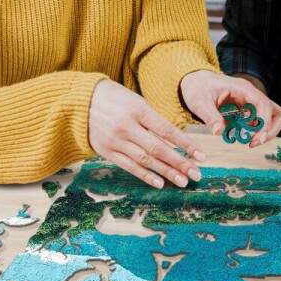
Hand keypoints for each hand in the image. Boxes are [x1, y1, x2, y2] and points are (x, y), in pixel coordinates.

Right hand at [88, 79, 204, 188]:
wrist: (79, 101)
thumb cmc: (114, 98)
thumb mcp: (136, 101)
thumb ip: (153, 119)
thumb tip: (175, 140)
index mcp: (138, 109)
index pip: (168, 130)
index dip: (186, 144)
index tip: (201, 155)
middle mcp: (128, 126)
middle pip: (159, 148)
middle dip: (180, 163)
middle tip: (196, 174)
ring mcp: (116, 140)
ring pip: (146, 160)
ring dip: (166, 172)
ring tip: (182, 181)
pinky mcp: (106, 151)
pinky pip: (129, 166)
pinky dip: (145, 175)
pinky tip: (159, 183)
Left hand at [179, 70, 280, 146]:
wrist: (195, 81)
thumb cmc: (198, 88)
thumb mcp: (199, 102)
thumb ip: (210, 116)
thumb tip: (219, 132)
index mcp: (242, 88)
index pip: (263, 104)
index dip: (264, 123)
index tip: (256, 139)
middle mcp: (251, 94)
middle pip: (276, 112)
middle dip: (270, 130)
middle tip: (254, 142)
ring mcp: (251, 102)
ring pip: (271, 117)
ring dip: (264, 131)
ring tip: (249, 141)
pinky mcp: (247, 110)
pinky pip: (259, 122)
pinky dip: (254, 131)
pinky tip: (242, 136)